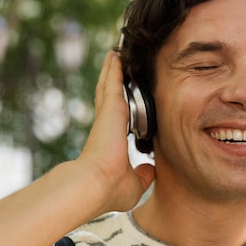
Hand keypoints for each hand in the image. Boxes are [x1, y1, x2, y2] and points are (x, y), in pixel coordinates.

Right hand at [78, 51, 154, 212]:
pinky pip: (113, 82)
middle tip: (114, 68)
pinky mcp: (110, 108)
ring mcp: (107, 115)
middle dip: (113, 83)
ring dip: (112, 71)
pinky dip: (114, 69)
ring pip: (109, 86)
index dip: (118, 109)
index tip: (122, 101)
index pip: (116, 120)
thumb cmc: (110, 189)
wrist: (95, 184)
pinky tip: (115, 56)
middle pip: (110, 98)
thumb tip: (150, 171)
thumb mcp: (134, 184)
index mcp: (112, 142)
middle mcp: (108, 126)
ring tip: (114, 56)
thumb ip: (143, 176)